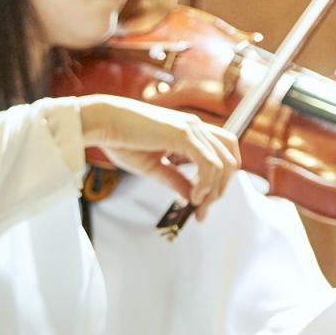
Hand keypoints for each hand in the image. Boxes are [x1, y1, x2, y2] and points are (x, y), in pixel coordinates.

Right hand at [77, 95, 241, 220]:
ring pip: (224, 163)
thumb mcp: (153, 167)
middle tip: (201, 210)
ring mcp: (192, 129)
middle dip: (220, 189)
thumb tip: (192, 197)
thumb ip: (175, 180)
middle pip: (230, 159)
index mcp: (190, 132)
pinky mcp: (184, 135)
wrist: (105, 123)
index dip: (218, 183)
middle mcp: (196, 127)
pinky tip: (193, 197)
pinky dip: (206, 184)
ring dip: (214, 190)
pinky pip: (209, 163)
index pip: (222, 155)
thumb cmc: (122, 140)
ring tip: (196, 205)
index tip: (200, 208)